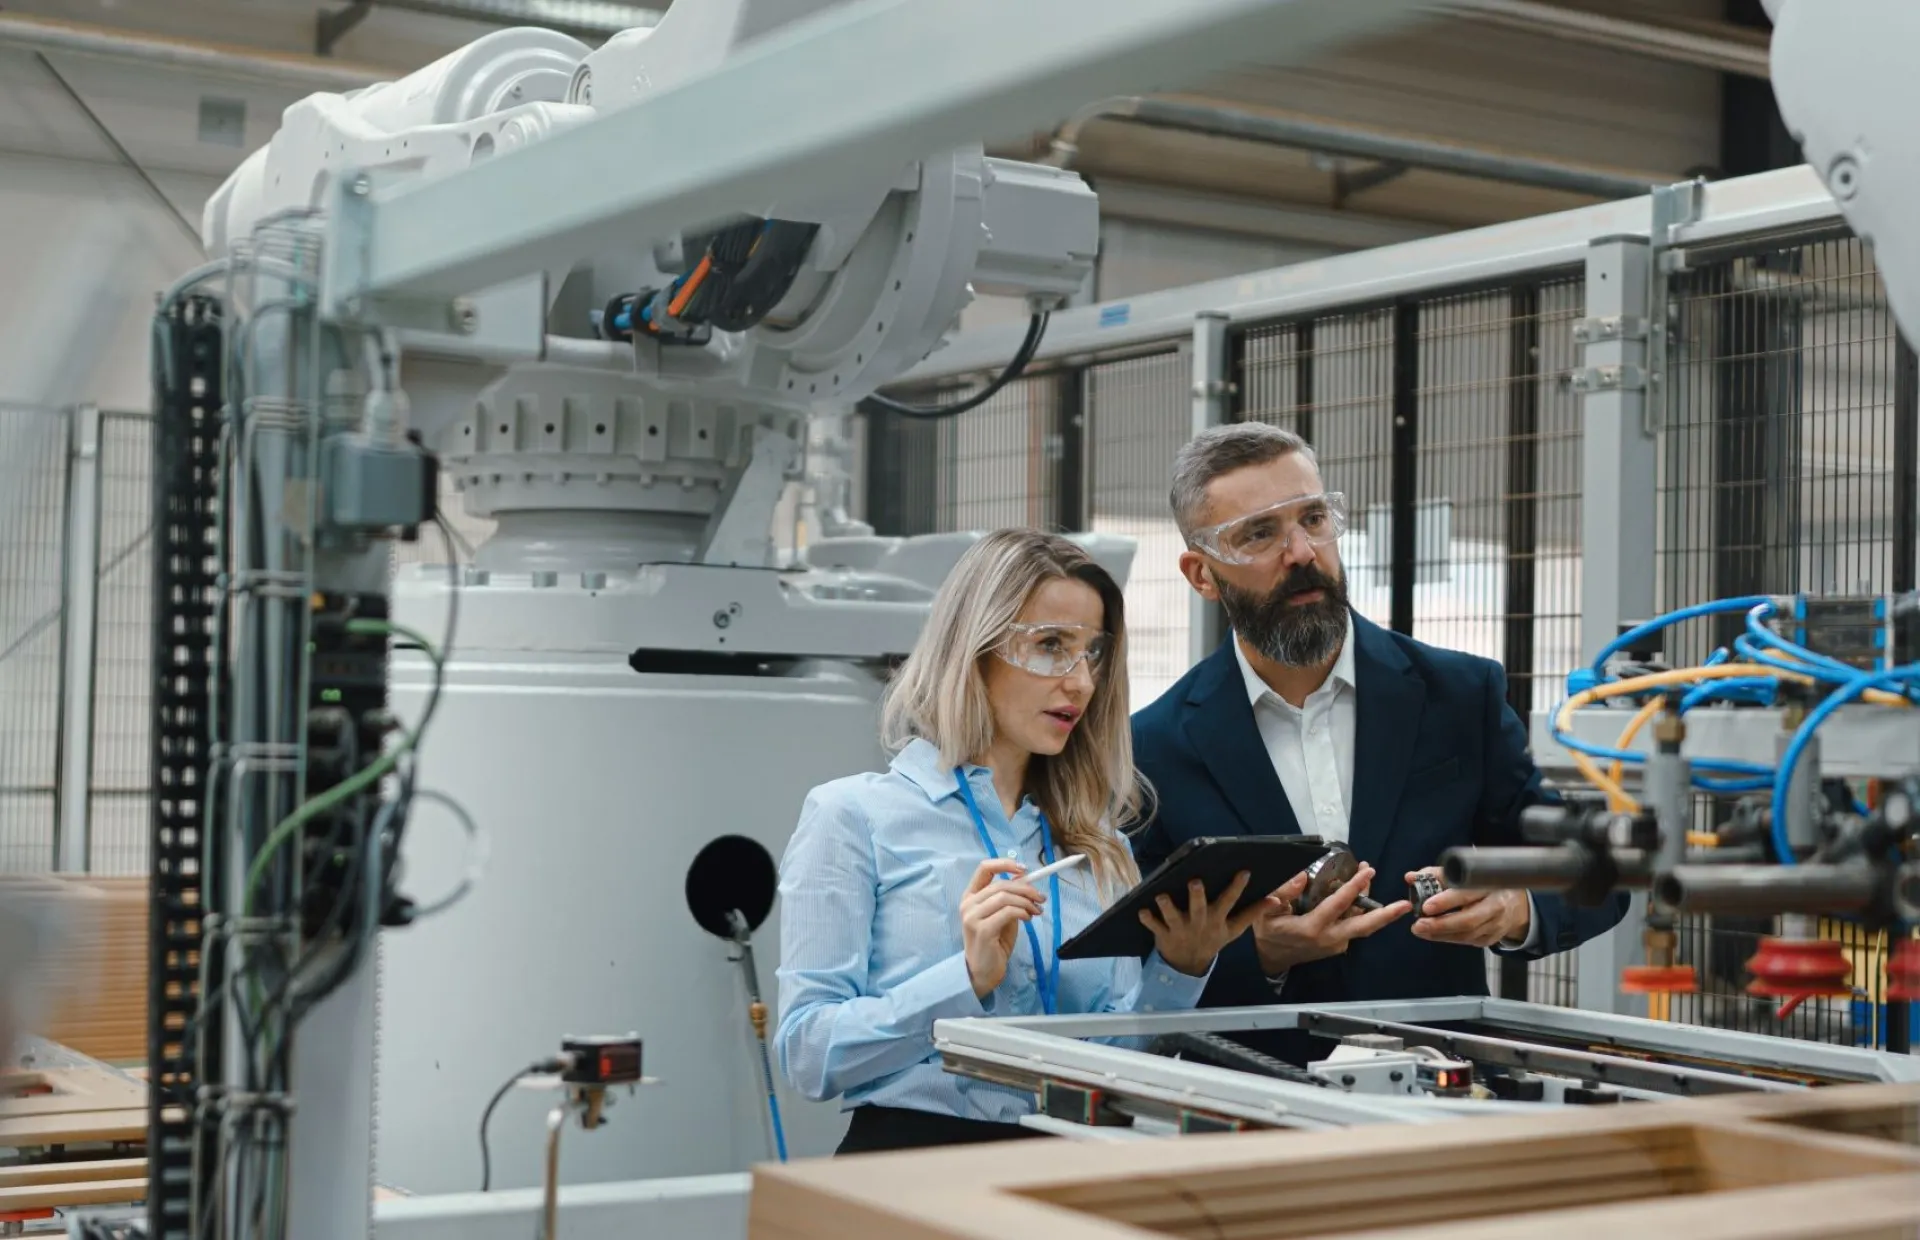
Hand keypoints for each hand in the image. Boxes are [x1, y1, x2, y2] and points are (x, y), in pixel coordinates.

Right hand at [960, 858, 1044, 997]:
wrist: (983, 971)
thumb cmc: (994, 943)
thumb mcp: (1003, 916)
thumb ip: (1009, 899)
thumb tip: (1025, 880)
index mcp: (970, 896)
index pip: (984, 868)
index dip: (1005, 864)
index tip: (1024, 869)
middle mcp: (968, 903)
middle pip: (1001, 884)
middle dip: (1026, 888)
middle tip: (1041, 898)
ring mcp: (972, 916)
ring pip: (1005, 896)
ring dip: (1026, 902)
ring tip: (1037, 911)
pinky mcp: (982, 929)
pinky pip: (1008, 912)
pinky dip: (1022, 912)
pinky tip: (1028, 919)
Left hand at [1138, 872, 1262, 976]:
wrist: (1189, 964)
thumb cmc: (1212, 938)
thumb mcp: (1233, 929)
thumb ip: (1252, 913)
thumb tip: (1274, 899)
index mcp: (1217, 919)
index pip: (1230, 902)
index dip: (1237, 887)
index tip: (1243, 871)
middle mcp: (1200, 923)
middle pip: (1200, 908)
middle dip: (1197, 896)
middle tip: (1196, 882)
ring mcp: (1181, 929)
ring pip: (1174, 917)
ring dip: (1167, 907)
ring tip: (1162, 896)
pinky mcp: (1163, 934)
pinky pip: (1154, 927)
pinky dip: (1148, 920)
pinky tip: (1141, 911)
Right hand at [1252, 863, 1411, 975]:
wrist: (1270, 959)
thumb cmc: (1267, 932)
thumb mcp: (1265, 911)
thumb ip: (1283, 893)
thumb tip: (1302, 876)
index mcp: (1312, 928)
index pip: (1339, 905)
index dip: (1354, 886)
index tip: (1367, 870)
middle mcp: (1329, 939)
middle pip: (1363, 926)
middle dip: (1386, 915)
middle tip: (1405, 904)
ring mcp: (1335, 944)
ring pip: (1361, 925)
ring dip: (1373, 907)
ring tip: (1370, 878)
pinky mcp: (1337, 945)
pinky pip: (1353, 927)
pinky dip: (1360, 911)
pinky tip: (1358, 893)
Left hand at [1406, 867, 1529, 947]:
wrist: (1515, 903)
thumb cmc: (1484, 884)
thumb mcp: (1465, 873)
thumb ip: (1436, 874)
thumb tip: (1410, 877)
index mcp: (1489, 885)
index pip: (1467, 894)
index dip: (1446, 901)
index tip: (1427, 906)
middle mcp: (1495, 906)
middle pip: (1468, 919)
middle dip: (1440, 924)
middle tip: (1418, 925)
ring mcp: (1495, 925)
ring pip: (1467, 934)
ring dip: (1440, 933)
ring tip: (1420, 929)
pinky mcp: (1491, 938)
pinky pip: (1467, 940)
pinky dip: (1448, 938)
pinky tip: (1433, 934)